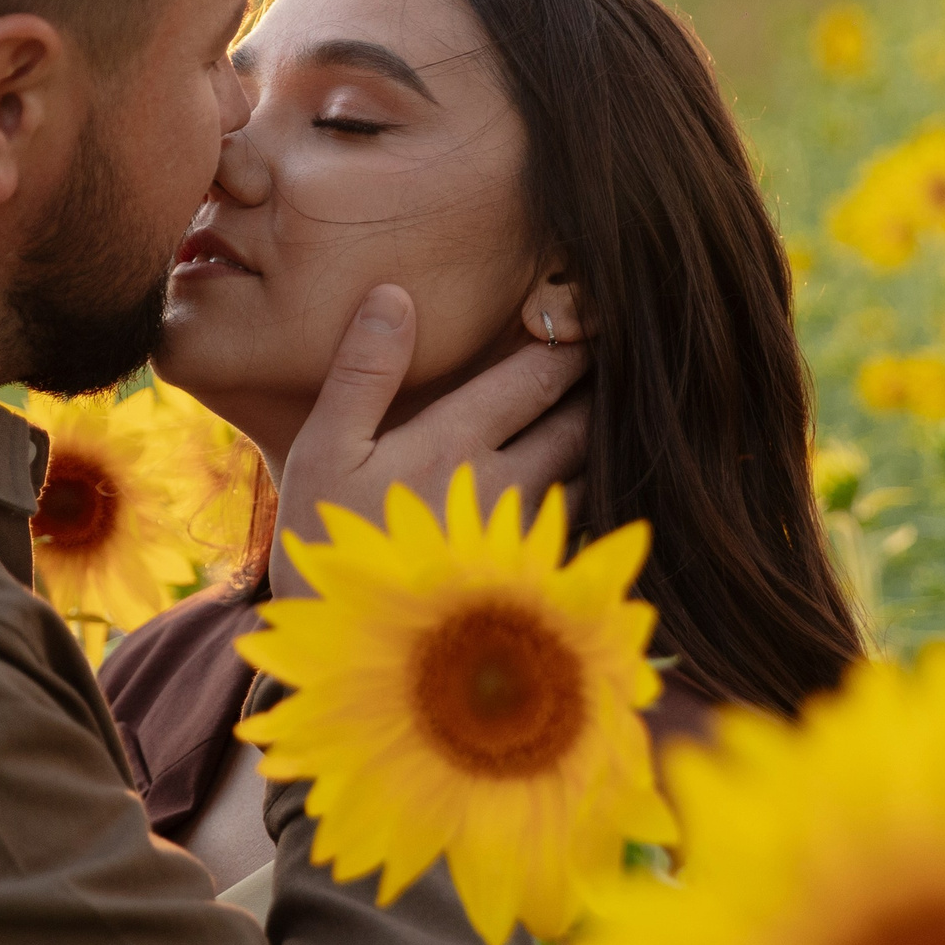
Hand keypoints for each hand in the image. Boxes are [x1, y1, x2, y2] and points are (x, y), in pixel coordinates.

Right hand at [270, 284, 590, 598]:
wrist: (342, 648)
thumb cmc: (327, 541)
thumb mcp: (323, 451)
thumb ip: (363, 374)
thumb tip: (395, 296)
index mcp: (455, 442)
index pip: (537, 376)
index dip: (571, 341)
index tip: (593, 314)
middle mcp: (505, 484)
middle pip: (581, 422)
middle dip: (602, 387)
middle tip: (622, 355)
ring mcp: (525, 535)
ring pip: (592, 473)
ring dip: (607, 441)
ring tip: (621, 410)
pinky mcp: (534, 578)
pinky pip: (586, 526)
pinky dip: (601, 494)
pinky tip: (605, 480)